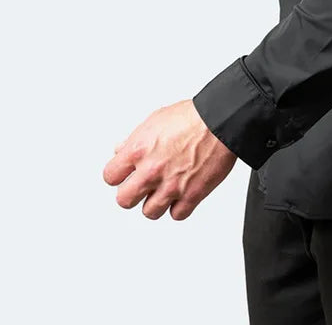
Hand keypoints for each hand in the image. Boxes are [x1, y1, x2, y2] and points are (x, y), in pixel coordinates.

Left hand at [103, 99, 237, 220]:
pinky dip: (179, 207)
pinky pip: (177, 215)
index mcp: (138, 150)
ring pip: (149, 212)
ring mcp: (171, 185)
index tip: (125, 175)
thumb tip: (121, 149)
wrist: (222, 121)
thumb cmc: (193, 116)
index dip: (118, 176)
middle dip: (132, 193)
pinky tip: (182, 194)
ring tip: (164, 191)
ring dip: (156, 202)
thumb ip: (135, 138)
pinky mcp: (192, 195)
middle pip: (124, 200)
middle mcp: (151, 170)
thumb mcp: (156, 119)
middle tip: (142, 187)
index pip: (110, 176)